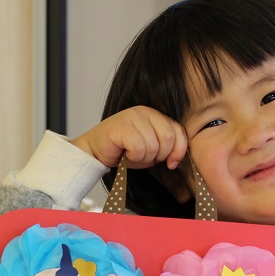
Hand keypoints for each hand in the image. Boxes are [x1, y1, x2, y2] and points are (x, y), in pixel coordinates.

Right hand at [71, 106, 186, 170]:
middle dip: (160, 155)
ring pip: (153, 145)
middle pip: (168, 137)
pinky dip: (134, 157)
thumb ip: (166, 148)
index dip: (179, 150)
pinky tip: (126, 155)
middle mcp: (145, 111)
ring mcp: (132, 116)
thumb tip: (177, 159)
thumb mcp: (151, 149)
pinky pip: (139, 147)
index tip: (171, 163)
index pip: (178, 131)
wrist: (95, 151)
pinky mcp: (121, 125)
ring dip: (144, 158)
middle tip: (145, 158)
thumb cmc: (123, 151)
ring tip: (132, 155)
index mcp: (156, 115)